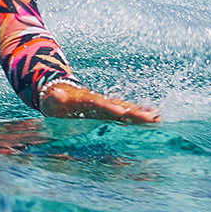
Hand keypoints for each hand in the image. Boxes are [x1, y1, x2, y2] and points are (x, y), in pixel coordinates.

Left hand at [38, 83, 159, 124]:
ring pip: (128, 110)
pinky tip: (156, 118)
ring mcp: (108, 107)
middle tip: (151, 118)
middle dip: (135, 113)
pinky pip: (128, 115)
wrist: (61, 92)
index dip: (109, 108)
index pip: (98, 103)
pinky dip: (141, 115)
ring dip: (142, 115)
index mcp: (85, 99)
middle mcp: (101, 102)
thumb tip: (57, 95)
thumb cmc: (55, 99)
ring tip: (158, 118)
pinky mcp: (112, 112)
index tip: (120, 112)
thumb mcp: (52, 99)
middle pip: (120, 107)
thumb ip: (55, 98)